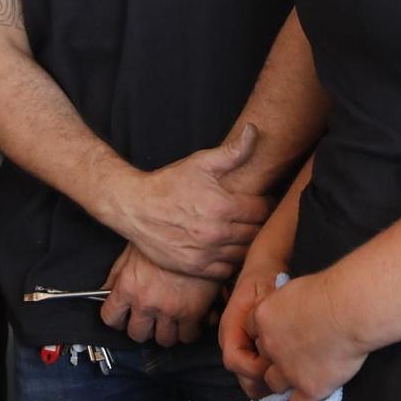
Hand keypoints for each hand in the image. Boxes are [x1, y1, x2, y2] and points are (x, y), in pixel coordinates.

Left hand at [99, 244, 220, 347]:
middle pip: (137, 334)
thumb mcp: (133, 251)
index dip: (117, 319)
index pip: (111, 318)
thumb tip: (105, 289)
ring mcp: (170, 309)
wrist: (196, 229)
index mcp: (128, 286)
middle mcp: (146, 302)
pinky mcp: (193, 312)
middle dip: (143, 328)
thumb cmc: (165, 234)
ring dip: (166, 331)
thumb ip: (117, 274)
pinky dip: (189, 331)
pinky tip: (190, 318)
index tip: (123, 317)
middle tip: (150, 319)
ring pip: (164, 340)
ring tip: (171, 319)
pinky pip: (189, 336)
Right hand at [112, 125, 270, 278]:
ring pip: (243, 253)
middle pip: (255, 233)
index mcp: (222, 206)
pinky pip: (226, 270)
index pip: (262, 210)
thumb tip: (254, 131)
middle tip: (253, 216)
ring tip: (242, 231)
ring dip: (246, 243)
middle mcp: (216, 233)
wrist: (135, 208)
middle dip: (258, 223)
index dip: (266, 203)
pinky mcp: (195, 267)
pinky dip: (230, 260)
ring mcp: (205, 253)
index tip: (263, 200)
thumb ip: (232, 151)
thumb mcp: (200, 162)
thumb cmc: (168, 184)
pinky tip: (226, 247)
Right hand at [218, 260, 284, 399]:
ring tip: (290, 377)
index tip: (278, 365)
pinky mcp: (250, 348)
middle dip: (263, 382)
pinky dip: (271, 375)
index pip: (234, 360)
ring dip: (268, 381)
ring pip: (249, 377)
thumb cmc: (265, 279)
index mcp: (230, 328)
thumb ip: (266, 319)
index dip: (256, 369)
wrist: (264, 267)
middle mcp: (231, 341)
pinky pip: (257, 370)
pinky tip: (288, 371)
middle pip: (241, 375)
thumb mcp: (267, 295)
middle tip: (288, 380)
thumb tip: (271, 346)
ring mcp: (240, 346)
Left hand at [250, 271, 368, 400]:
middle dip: (273, 357)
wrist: (350, 310)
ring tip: (296, 378)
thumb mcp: (297, 288)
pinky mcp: (308, 388)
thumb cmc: (330, 291)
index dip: (267, 332)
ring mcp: (287, 370)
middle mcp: (270, 346)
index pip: (253, 329)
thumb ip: (287, 304)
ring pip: (273, 382)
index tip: (281, 332)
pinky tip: (308, 398)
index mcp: (264, 317)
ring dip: (283, 381)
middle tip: (291, 354)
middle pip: (262, 357)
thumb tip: (294, 309)